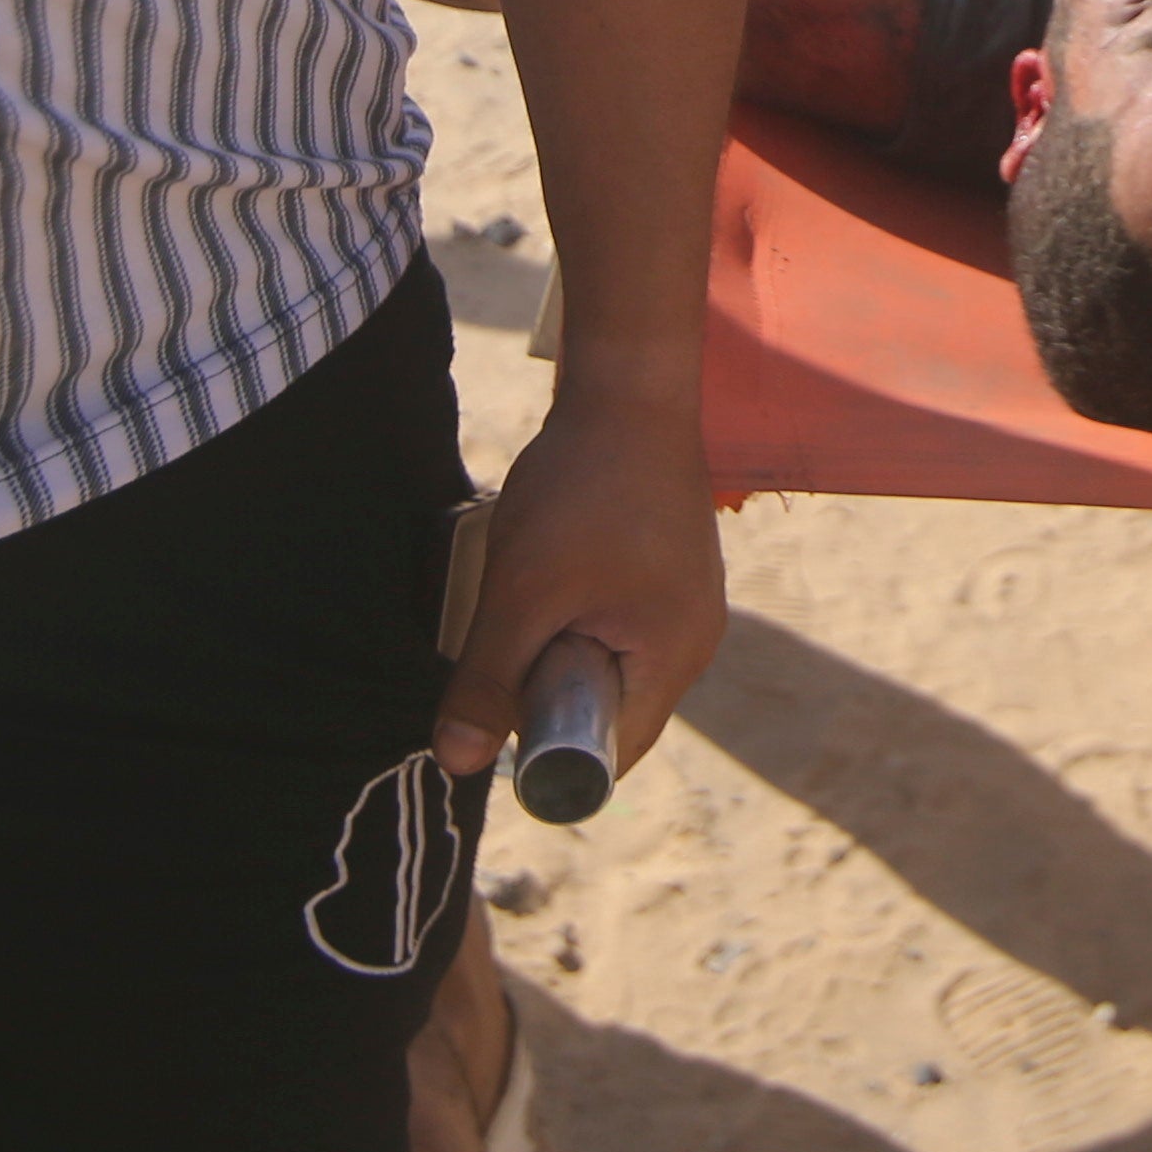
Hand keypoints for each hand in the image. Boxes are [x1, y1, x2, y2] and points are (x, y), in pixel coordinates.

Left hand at [432, 384, 721, 793]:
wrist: (629, 389)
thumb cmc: (583, 487)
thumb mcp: (523, 591)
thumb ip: (490, 679)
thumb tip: (456, 762)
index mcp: (675, 657)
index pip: (611, 752)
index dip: (550, 754)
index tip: (498, 716)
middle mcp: (695, 640)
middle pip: (612, 711)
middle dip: (550, 695)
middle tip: (503, 646)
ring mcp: (688, 605)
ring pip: (612, 666)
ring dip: (561, 652)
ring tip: (528, 600)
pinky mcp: (672, 575)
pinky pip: (621, 629)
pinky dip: (579, 620)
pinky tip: (551, 577)